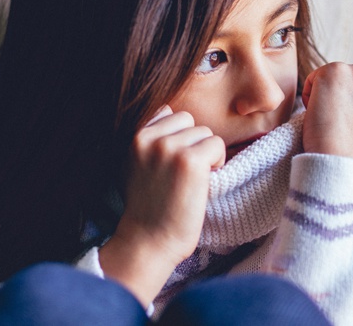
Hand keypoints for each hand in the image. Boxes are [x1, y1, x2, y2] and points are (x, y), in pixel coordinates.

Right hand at [100, 105, 224, 305]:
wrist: (148, 241)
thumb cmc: (147, 205)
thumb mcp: (134, 163)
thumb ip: (150, 138)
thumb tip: (169, 112)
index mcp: (135, 135)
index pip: (168, 112)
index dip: (177, 135)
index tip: (173, 161)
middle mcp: (150, 137)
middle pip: (189, 120)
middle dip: (192, 143)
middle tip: (184, 171)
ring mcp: (170, 147)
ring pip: (205, 132)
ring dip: (205, 153)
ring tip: (192, 178)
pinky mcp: (190, 161)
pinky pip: (217, 145)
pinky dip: (217, 162)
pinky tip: (203, 181)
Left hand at [301, 62, 352, 166]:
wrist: (341, 158)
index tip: (347, 121)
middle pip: (351, 80)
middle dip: (342, 96)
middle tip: (334, 119)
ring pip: (334, 78)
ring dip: (327, 94)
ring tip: (326, 117)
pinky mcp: (333, 71)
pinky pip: (314, 78)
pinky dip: (310, 94)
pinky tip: (314, 112)